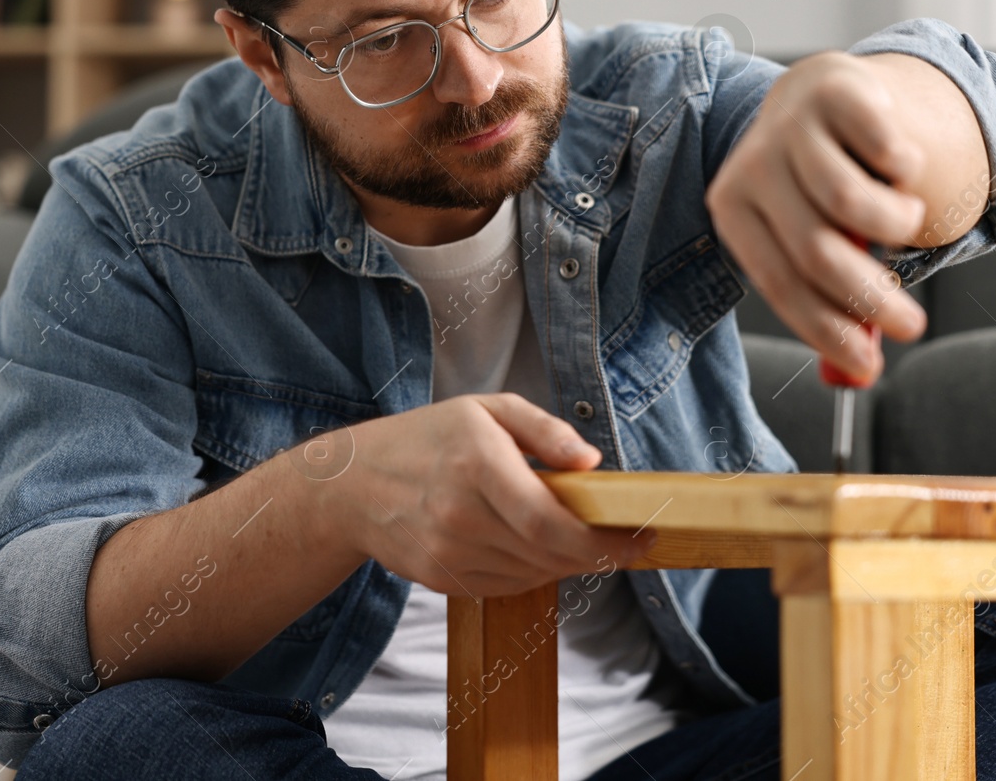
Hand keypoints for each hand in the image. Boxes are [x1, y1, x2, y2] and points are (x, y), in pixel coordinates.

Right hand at [324, 394, 653, 596]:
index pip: (551, 522)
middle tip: (626, 543)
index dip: (604, 541)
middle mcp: (460, 515)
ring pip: (533, 574)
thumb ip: (544, 430)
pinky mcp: (443, 579)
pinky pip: (506, 585)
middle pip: (549, 554)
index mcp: (477, 464)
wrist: (352, 486)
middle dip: (598, 554)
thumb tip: (592, 464)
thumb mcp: (486, 409)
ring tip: (576, 537)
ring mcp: (449, 553)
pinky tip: (535, 547)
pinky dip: (533, 571)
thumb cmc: (428, 438)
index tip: (643, 538)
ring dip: (565, 561)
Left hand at [705, 50, 930, 380]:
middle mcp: (751, 167)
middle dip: (872, 303)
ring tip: (904, 220)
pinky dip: (907, 172)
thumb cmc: (815, 187)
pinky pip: (886, 151)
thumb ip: (829, 302)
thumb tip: (855, 375)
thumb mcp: (809, 240)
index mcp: (732, 209)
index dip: (827, 331)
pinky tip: (900, 170)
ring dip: (895, 227)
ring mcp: (790, 127)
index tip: (870, 368)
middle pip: (817, 252)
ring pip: (851, 204)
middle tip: (910, 327)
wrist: (821, 97)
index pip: (779, 283)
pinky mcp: (835, 92)